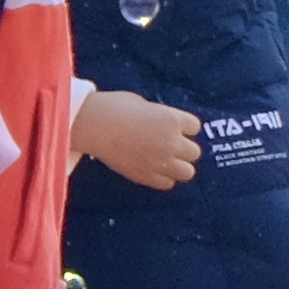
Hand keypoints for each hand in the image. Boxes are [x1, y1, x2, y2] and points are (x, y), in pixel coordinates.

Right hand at [72, 89, 203, 190]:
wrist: (93, 126)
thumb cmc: (114, 107)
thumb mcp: (144, 104)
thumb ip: (160, 116)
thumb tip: (162, 123)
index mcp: (172, 119)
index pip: (195, 127)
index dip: (185, 126)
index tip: (174, 126)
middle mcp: (171, 142)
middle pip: (194, 152)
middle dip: (184, 148)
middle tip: (169, 144)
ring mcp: (160, 162)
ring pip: (187, 172)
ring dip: (178, 166)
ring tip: (164, 160)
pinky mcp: (147, 176)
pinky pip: (167, 183)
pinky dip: (163, 178)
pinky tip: (153, 168)